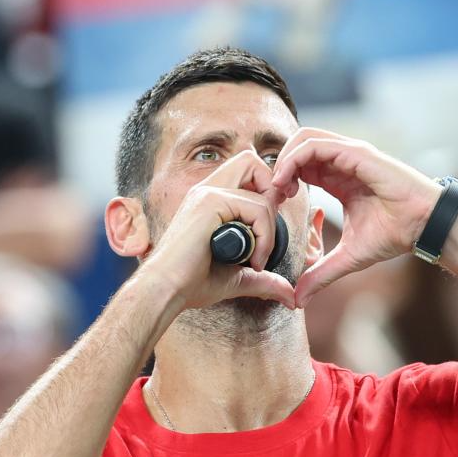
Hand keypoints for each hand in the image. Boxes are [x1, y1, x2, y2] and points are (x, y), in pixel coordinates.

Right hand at [144, 149, 296, 310]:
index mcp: (211, 199)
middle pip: (251, 160)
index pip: (247, 171)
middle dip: (272, 191)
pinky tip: (253, 261)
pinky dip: (264, 237)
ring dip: (269, 229)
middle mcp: (207, 189)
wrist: (167, 290)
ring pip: (261, 192)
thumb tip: (290, 296)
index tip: (269, 230)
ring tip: (258, 260)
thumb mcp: (237, 277)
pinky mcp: (210, 203)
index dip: (267, 192)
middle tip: (269, 229)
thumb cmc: (193, 283)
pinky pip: (256, 209)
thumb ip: (264, 280)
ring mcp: (207, 193)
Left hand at [270, 128, 439, 305]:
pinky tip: (287, 182)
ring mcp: (349, 154)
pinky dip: (295, 159)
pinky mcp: (355, 153)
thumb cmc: (394, 235)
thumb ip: (320, 275)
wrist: (423, 226)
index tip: (275, 205)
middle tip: (272, 195)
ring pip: (304, 138)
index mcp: (338, 178)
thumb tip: (298, 300)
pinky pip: (316, 146)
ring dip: (283, 160)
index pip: (301, 166)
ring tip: (277, 187)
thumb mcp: (347, 258)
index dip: (282, 181)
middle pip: (298, 146)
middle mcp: (342, 161)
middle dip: (278, 166)